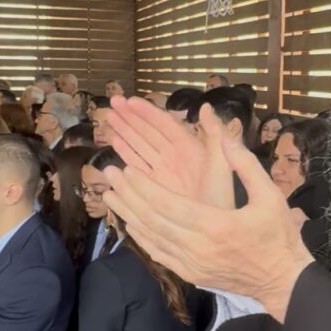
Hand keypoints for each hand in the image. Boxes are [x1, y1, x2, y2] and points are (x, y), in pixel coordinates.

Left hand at [104, 132, 313, 321]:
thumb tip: (225, 136)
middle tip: (109, 174)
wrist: (283, 281)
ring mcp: (192, 264)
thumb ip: (245, 165)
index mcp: (216, 226)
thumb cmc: (279, 236)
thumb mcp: (270, 195)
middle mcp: (198, 248)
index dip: (144, 187)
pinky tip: (130, 224)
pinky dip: (142, 238)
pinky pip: (159, 254)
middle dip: (128, 195)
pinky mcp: (191, 275)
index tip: (126, 169)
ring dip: (128, 214)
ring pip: (151, 237)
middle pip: (153, 219)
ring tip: (109, 195)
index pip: (169, 204)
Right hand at [107, 98, 233, 208]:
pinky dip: (124, 152)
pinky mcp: (152, 185)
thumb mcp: (222, 163)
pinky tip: (113, 141)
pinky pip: (135, 164)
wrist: (210, 229)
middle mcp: (172, 156)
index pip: (164, 124)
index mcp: (188, 147)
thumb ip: (216, 134)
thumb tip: (206, 106)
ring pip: (138, 146)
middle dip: (129, 117)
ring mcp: (161, 170)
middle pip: (147, 132)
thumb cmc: (220, 196)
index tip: (129, 100)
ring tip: (109, 118)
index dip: (147, 111)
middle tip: (112, 102)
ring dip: (123, 131)